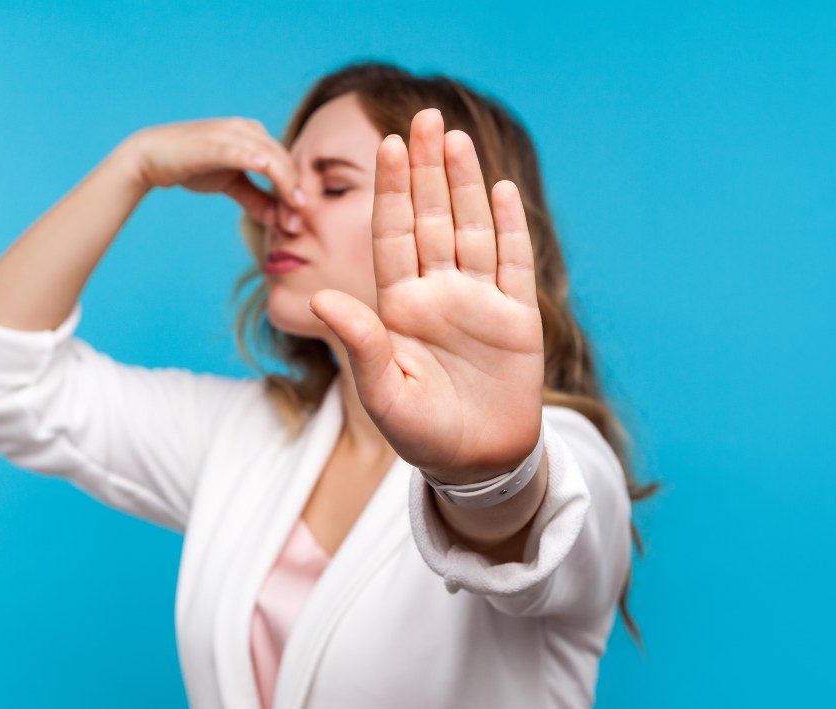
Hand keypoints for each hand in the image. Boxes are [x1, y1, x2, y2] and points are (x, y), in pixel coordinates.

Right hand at [123, 118, 302, 225]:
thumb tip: (284, 221)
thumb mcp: (232, 185)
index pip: (287, 163)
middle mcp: (247, 129)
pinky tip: (265, 170)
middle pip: (284, 160)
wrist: (150, 156)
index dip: (298, 190)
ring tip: (294, 208)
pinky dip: (256, 160)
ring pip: (270, 156)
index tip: (302, 218)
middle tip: (301, 221)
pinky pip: (241, 150)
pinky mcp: (214, 142)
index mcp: (255, 136)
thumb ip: (258, 200)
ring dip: (285, 183)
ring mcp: (231, 133)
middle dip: (296, 191)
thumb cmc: (192, 166)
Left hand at [308, 109, 544, 482]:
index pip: (393, 235)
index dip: (391, 190)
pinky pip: (513, 262)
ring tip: (454, 138)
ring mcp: (478, 300)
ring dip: (464, 184)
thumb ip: (360, 344)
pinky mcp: (516, 316)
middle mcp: (438, 293)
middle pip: (431, 218)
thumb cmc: (421, 432)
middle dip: (426, 169)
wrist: (476, 463)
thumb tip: (320, 301)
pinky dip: (508, 227)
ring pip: (470, 229)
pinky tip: (501, 190)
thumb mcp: (383, 392)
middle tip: (423, 117)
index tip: (386, 145)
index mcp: (400, 306)